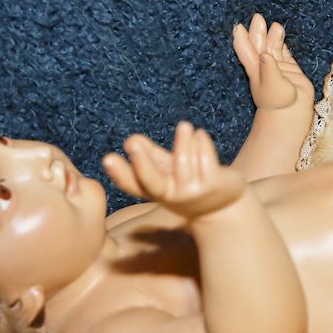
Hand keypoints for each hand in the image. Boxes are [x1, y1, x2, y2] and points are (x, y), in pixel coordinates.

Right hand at [104, 122, 245, 218]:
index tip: (108, 158)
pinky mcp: (211, 184)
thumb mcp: (167, 170)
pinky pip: (204, 158)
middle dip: (142, 162)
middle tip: (132, 143)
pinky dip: (201, 142)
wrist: (225, 206)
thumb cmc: (189, 181)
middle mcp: (170, 194)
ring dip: (183, 140)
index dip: (119, 173)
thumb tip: (131, 140)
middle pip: (151, 182)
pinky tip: (200, 134)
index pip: (132, 184)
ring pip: (182, 161)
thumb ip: (149, 155)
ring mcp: (191, 192)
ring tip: (185, 126)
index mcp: (155, 190)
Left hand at [233, 14, 314, 114]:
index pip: (246, 51)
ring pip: (273, 47)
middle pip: (259, 45)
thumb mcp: (273, 86)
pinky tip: (281, 35)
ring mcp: (277, 68)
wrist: (291, 116)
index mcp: (256, 69)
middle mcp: (265, 66)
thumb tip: (265, 55)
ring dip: (273, 36)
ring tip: (276, 25)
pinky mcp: (290, 70)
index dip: (241, 39)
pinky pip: (285, 53)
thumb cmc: (278, 103)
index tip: (238, 27)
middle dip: (258, 31)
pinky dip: (282, 44)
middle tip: (258, 17)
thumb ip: (269, 70)